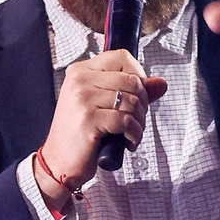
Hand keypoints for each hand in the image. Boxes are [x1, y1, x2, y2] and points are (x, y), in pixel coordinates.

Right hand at [36, 50, 167, 196]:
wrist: (59, 162)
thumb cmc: (80, 134)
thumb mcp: (103, 106)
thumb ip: (132, 92)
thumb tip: (160, 83)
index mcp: (81, 71)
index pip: (121, 56)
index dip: (139, 74)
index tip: (139, 93)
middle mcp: (79, 80)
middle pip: (131, 80)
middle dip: (143, 103)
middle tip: (136, 119)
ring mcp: (82, 98)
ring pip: (132, 101)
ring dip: (140, 122)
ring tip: (132, 133)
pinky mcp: (88, 119)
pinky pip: (127, 121)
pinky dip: (135, 134)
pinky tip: (128, 142)